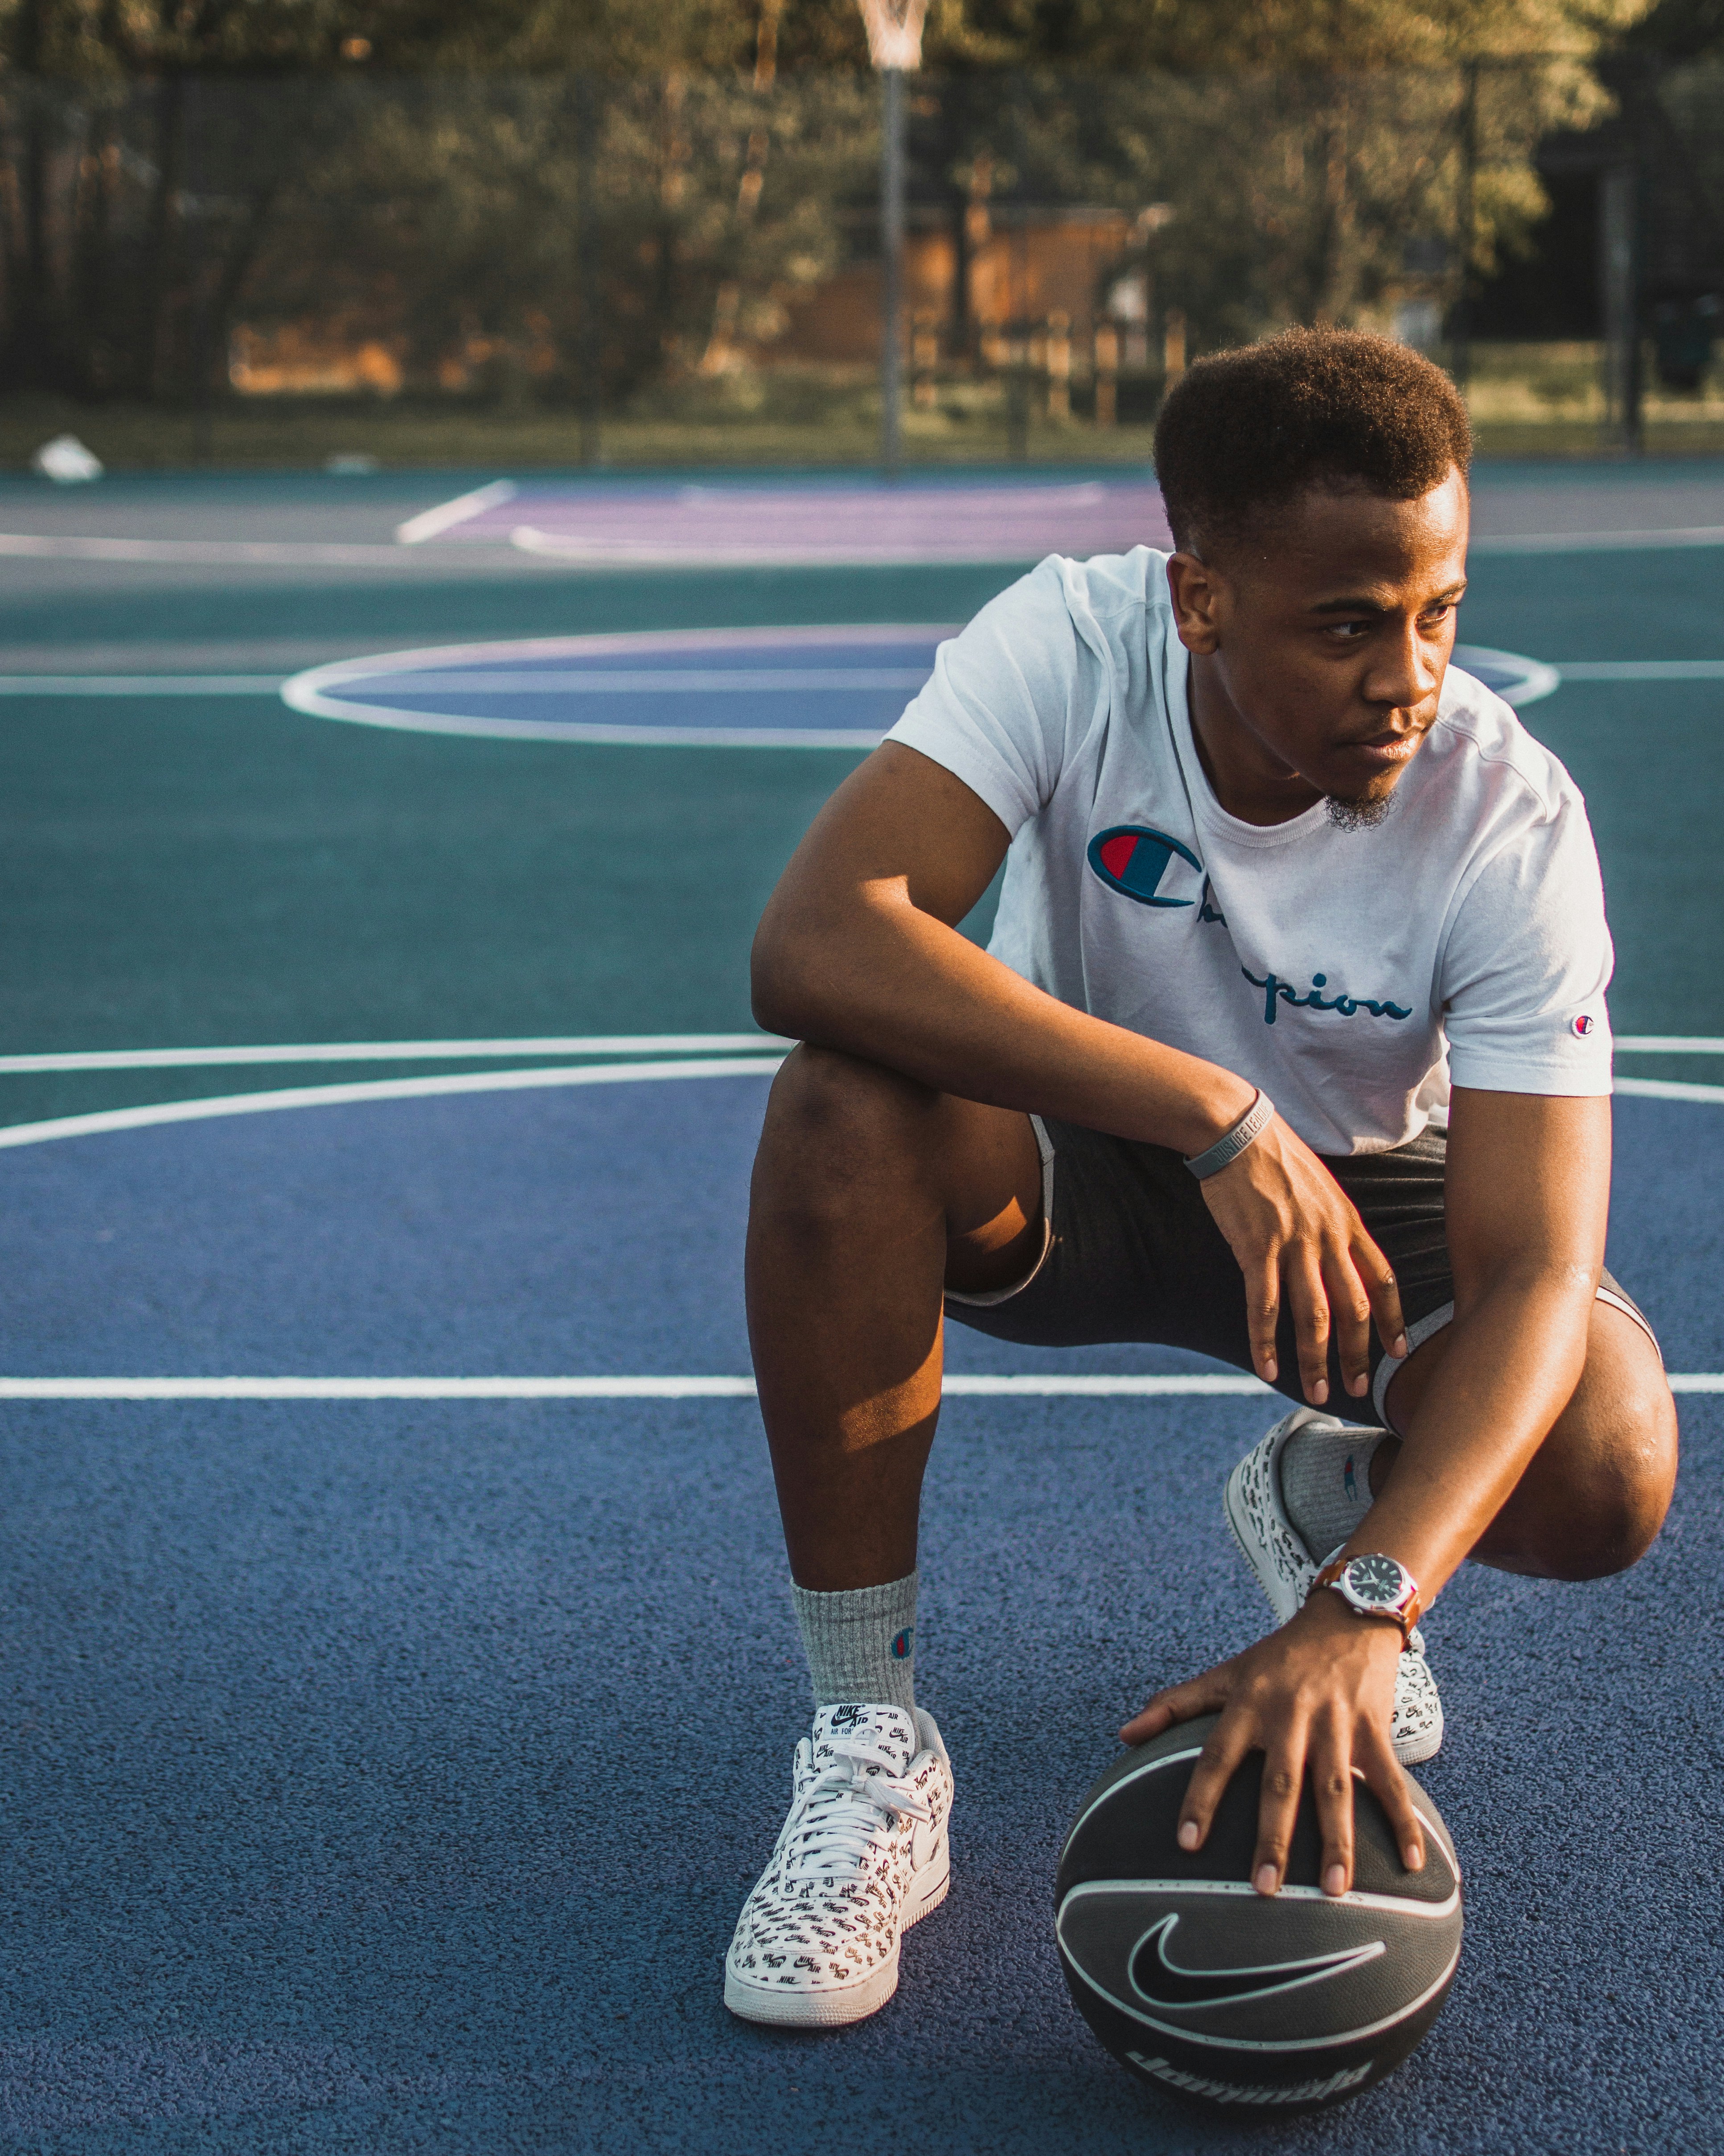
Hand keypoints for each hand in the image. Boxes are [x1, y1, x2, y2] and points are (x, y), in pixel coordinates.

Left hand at [1119, 1593, 1424, 1897]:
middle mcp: (1290, 1714)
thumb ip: (1174, 1704)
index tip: (1186, 1844)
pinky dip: (1404, 1822)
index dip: (1201, 1797)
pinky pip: (1391, 1782)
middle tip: (1264, 1889)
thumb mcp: (1224, 1672)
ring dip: (1338, 1841)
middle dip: (1272, 1837)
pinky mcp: (1374, 1728)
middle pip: (1280, 1784)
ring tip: (1334, 1891)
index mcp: (1248, 1703)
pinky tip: (1413, 1867)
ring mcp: (1335, 1723)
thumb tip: (1123, 1735)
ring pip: (1335, 1789)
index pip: (1217, 1755)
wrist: (1345, 1616)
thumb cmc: (1276, 1657)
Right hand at [1199, 1112, 1406, 1405]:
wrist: (1239, 1129)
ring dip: (1317, 1360)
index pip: (1383, 1280)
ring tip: (1318, 1392)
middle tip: (1359, 1388)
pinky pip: (1265, 1306)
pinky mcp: (1256, 1248)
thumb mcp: (1322, 1187)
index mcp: (1348, 1222)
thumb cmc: (1276, 1156)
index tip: (1400, 1351)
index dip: (1394, 1319)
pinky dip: (1266, 1342)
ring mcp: (1293, 1243)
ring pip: (1314, 1316)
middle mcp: (1328, 1237)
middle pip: (1354, 1308)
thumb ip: (1334, 1224)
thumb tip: (1338, 1255)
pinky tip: (1266, 1369)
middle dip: (1359, 1355)